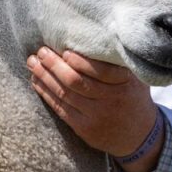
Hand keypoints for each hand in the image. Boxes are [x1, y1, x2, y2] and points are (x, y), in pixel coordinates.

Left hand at [26, 47, 160, 170]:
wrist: (139, 136)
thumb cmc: (133, 97)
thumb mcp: (136, 78)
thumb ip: (119, 62)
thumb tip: (95, 34)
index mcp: (125, 84)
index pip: (100, 71)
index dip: (80, 61)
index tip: (65, 51)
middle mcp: (110, 100)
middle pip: (76, 82)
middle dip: (55, 65)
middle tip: (41, 52)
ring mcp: (96, 116)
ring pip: (65, 94)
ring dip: (45, 77)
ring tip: (33, 63)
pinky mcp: (84, 128)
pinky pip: (60, 108)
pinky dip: (46, 93)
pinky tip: (36, 81)